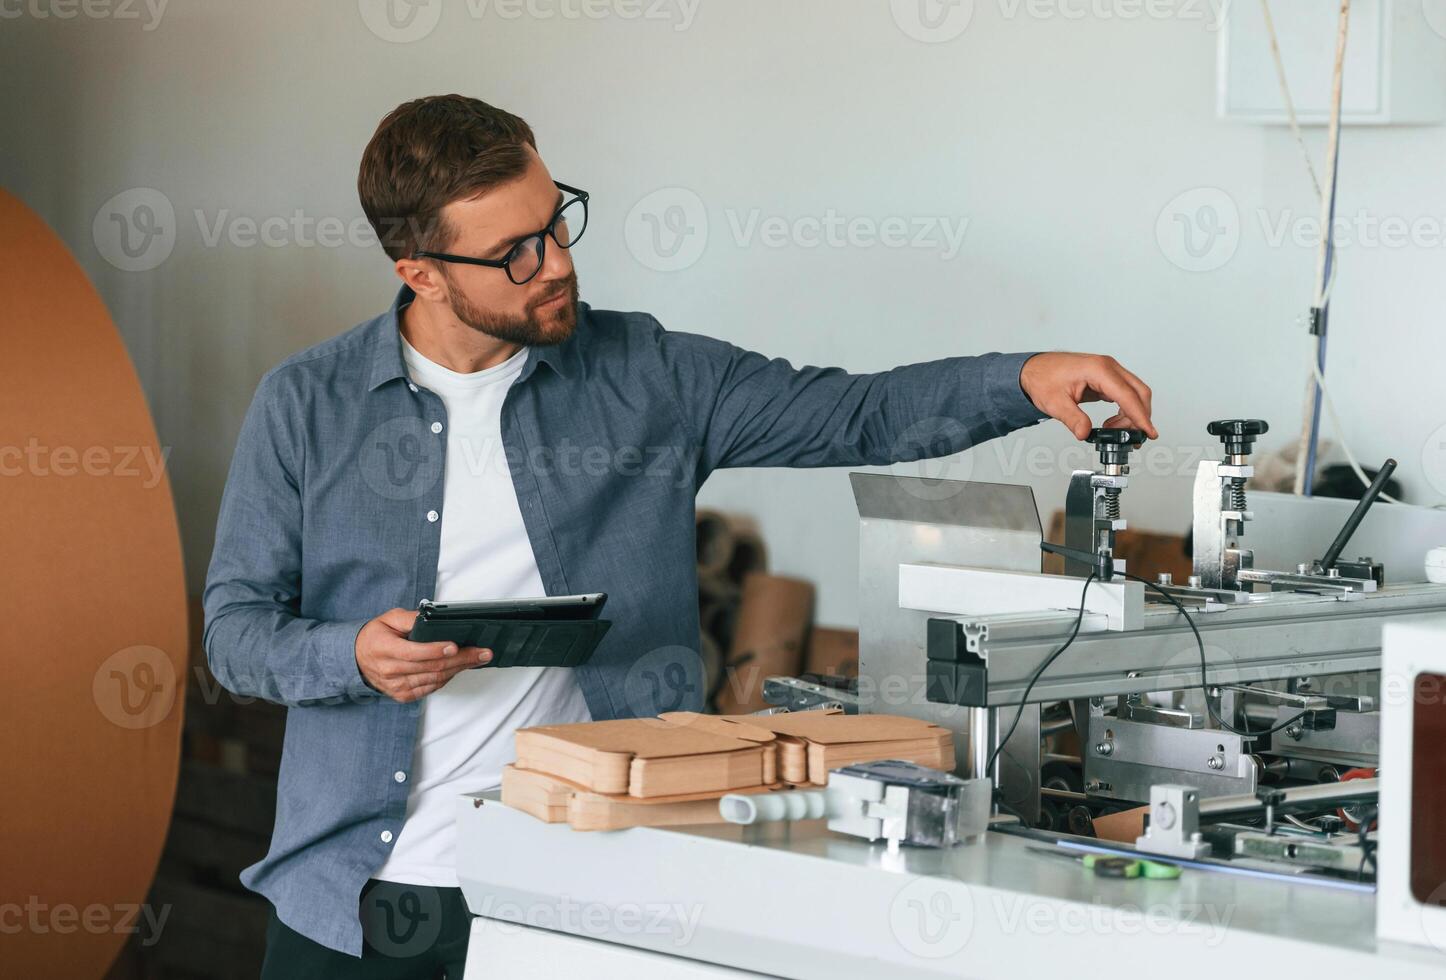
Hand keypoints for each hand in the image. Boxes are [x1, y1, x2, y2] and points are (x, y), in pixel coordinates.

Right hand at [355, 607, 492, 702]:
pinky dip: (446, 677)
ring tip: (477, 658)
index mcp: (385, 650)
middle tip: (482, 653)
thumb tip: (430, 617)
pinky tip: (458, 667)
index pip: (415, 653)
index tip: (456, 645)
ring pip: (435, 679)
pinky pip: (431, 687)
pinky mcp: (403, 695)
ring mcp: (397, 686)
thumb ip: (409, 618)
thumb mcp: (388, 619)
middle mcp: (390, 671)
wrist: (356, 659)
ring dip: (459, 669)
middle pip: (432, 667)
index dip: (437, 650)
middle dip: (461, 659)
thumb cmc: (375, 637)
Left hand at [1019, 352, 1157, 440]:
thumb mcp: (1055, 403)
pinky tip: (1112, 422)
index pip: (1128, 396)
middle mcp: (1108, 367)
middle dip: (1140, 417)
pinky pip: (1125, 394)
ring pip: (1135, 393)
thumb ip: (1072, 418)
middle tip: (1134, 438)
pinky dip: (1125, 409)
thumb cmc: (1042, 378)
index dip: (1140, 416)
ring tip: (1115, 431)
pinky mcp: (1106, 377)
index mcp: (1098, 369)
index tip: (1149, 432)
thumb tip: (1085, 433)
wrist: (1034, 369)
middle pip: (1139, 393)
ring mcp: (1109, 371)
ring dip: (1132, 414)